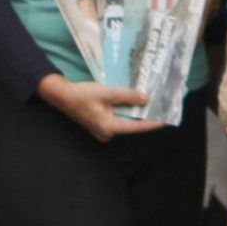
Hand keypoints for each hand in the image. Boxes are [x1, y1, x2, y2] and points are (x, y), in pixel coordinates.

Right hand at [40, 72, 155, 139]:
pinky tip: (135, 102)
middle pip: (131, 124)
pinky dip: (126, 110)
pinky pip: (117, 117)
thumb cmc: (82, 95)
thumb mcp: (107, 93)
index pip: (136, 126)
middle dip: (145, 115)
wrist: (60, 95)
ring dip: (136, 112)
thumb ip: (127, 96)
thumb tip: (146, 98)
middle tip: (161, 107)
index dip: (152, 122)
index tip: (166, 119)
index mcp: (109, 128)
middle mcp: (107, 132)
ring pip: (124, 120)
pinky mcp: (99, 123)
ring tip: (152, 103)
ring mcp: (102, 129)